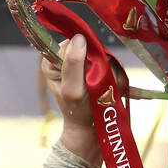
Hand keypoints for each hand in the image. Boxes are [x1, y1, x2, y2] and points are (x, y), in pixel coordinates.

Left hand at [43, 35, 101, 165]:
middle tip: (99, 85)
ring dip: (110, 74)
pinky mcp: (98, 70)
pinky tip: (113, 89)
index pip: (70, 44)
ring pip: (103, 56)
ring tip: (106, 91)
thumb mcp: (73, 89)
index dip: (83, 56)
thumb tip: (79, 38)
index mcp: (52, 62)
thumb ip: (73, 63)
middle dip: (98, 66)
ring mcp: (84, 65)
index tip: (88, 74)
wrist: (94, 130)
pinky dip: (116, 77)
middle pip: (89, 48)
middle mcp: (66, 60)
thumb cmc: (79, 112)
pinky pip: (112, 64)